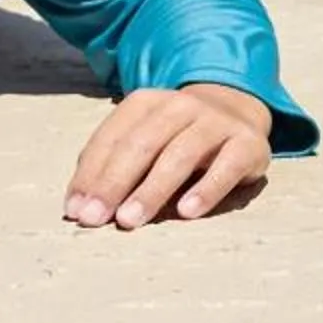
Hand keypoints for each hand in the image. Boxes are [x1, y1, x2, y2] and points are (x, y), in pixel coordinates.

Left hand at [64, 84, 272, 228]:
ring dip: (151, 190)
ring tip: (130, 220)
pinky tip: (187, 212)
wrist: (238, 111)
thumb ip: (113, 164)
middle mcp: (179, 106)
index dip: (91, 174)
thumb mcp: (144, 137)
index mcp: (146, 102)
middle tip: (95, 219)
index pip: (112, 138)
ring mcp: (215, 122)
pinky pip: (226, 167)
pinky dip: (206, 189)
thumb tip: (78, 205)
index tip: (75, 210)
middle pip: (141, 145)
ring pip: (179, 155)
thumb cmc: (176, 137)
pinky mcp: (247, 143)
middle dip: (114, 183)